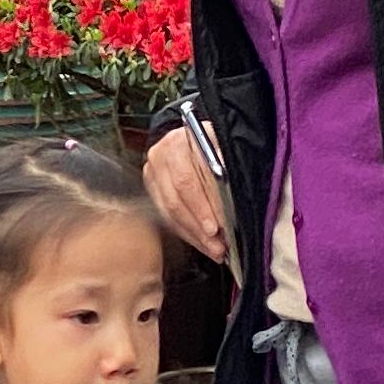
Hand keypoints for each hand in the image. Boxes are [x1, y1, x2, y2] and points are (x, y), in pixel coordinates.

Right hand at [144, 126, 228, 264]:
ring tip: (213, 249)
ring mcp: (153, 172)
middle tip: (217, 246)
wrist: (196, 133)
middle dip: (198, 227)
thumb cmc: (217, 141)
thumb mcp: (226, 146)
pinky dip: (185, 232)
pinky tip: (201, 242)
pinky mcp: (152, 187)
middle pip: (175, 199)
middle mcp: (160, 156)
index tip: (218, 227)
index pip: (187, 181)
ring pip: (169, 212)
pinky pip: (166, 216)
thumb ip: (227, 169)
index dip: (202, 207)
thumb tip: (231, 205)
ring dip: (193, 234)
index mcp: (179, 142)